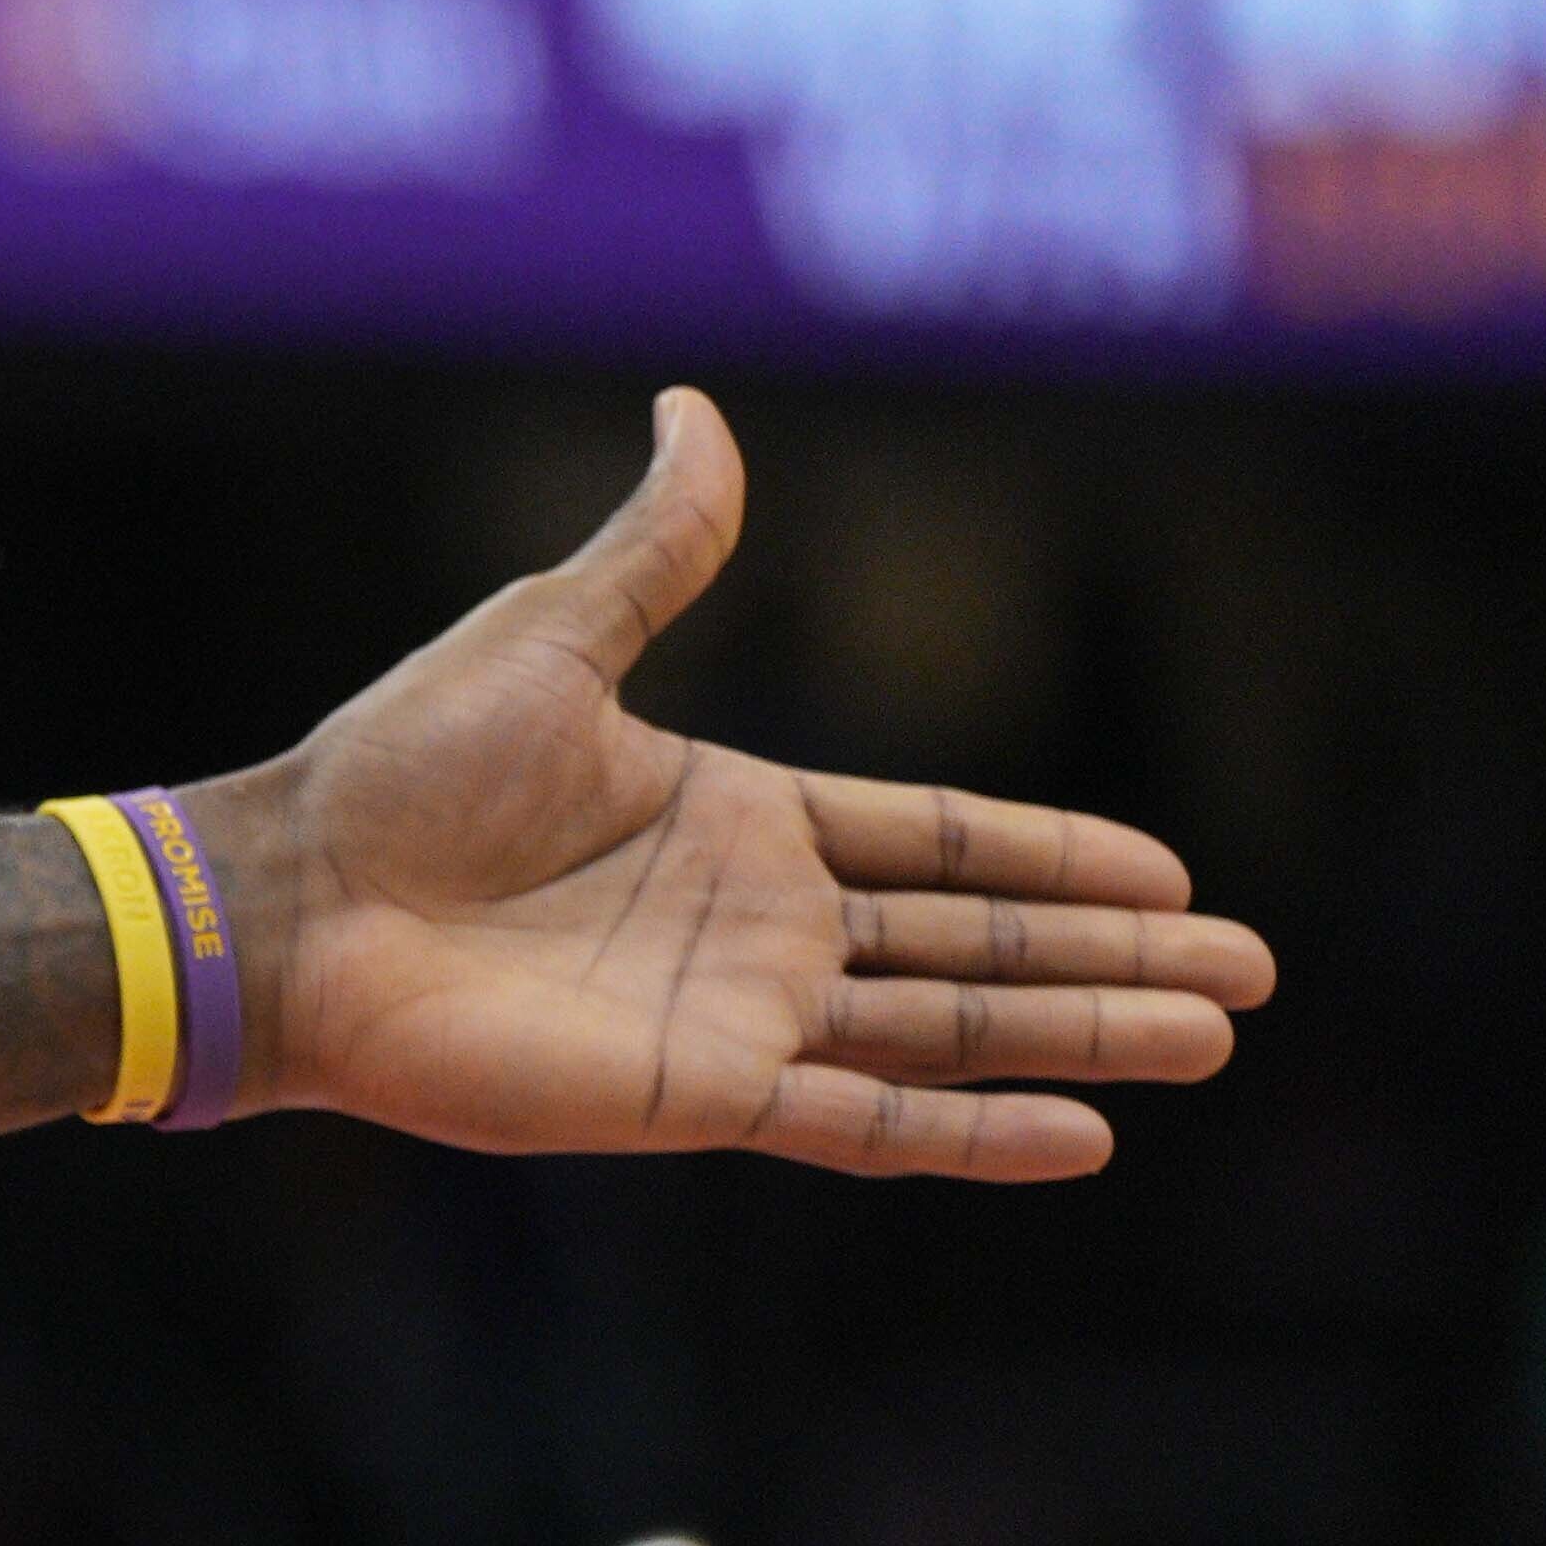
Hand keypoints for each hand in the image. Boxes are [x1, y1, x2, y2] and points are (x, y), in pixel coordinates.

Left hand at [225, 388, 1269, 1174]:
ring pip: (952, 1029)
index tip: (1175, 875)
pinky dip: (971, 1135)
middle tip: (1251, 976)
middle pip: (978, 941)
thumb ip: (656, 548)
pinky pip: (863, 1121)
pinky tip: (1080, 1139)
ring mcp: (735, 1015)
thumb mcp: (549, 637)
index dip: (1057, 857)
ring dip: (1082, 1037)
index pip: (940, 841)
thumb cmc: (395, 773)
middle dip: (1114, 960)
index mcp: (737, 819)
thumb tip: (696, 407)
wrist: (294, 900)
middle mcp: (756, 925)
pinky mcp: (695, 1095)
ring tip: (1211, 1042)